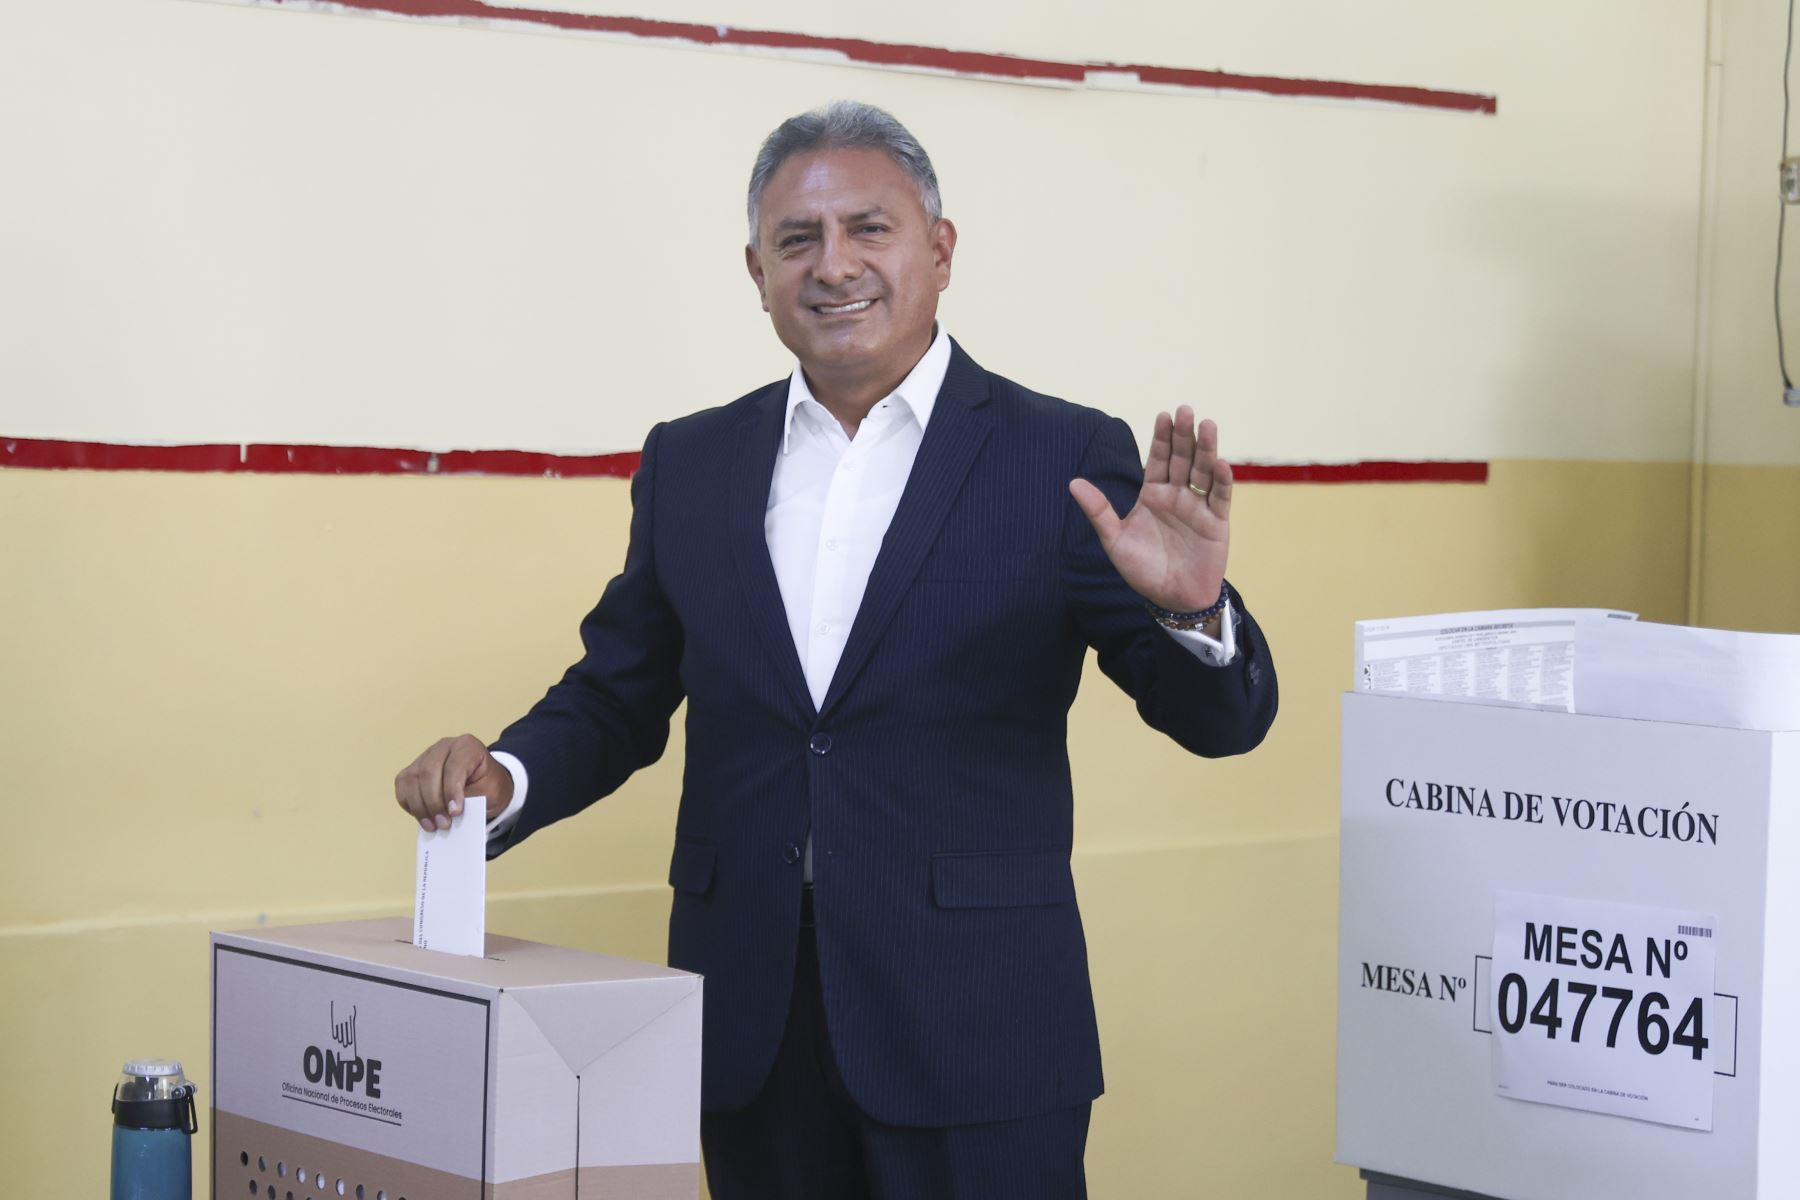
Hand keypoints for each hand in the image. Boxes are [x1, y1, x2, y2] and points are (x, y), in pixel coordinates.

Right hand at [393, 734, 514, 831]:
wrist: (484, 784)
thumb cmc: (488, 787)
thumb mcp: (489, 793)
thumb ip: (470, 801)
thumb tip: (448, 815)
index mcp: (467, 746)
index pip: (454, 766)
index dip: (452, 791)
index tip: (455, 813)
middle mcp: (443, 747)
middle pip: (428, 772)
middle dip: (434, 802)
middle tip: (443, 824)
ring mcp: (425, 756)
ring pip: (412, 779)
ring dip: (420, 806)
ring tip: (432, 826)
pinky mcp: (413, 769)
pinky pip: (402, 786)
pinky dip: (409, 804)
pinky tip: (422, 817)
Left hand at [1069, 406, 1231, 614]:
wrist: (1171, 599)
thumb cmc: (1142, 570)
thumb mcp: (1115, 540)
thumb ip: (1098, 511)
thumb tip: (1073, 482)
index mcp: (1152, 495)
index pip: (1158, 459)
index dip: (1161, 438)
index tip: (1163, 415)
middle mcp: (1177, 496)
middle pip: (1182, 459)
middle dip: (1184, 435)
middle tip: (1186, 410)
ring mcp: (1198, 507)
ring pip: (1203, 472)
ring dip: (1206, 449)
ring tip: (1207, 425)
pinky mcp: (1216, 522)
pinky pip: (1219, 497)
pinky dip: (1221, 480)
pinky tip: (1220, 462)